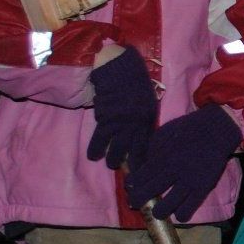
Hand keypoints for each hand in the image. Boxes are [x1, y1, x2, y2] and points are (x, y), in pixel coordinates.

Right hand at [87, 46, 156, 170]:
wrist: (120, 69)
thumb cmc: (133, 81)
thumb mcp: (147, 100)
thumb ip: (144, 117)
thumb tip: (141, 132)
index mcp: (149, 118)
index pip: (148, 142)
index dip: (145, 157)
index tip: (144, 170)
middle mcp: (138, 123)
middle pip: (135, 149)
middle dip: (131, 163)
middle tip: (128, 174)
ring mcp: (122, 122)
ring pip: (118, 147)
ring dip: (113, 158)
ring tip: (111, 164)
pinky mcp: (106, 119)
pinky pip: (100, 138)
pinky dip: (96, 148)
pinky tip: (93, 156)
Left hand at [123, 104, 241, 220]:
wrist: (215, 129)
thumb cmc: (186, 129)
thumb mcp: (162, 134)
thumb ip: (151, 151)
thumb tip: (141, 167)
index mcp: (160, 158)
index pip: (138, 179)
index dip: (131, 186)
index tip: (131, 187)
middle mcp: (172, 172)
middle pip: (147, 194)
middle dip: (138, 201)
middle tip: (136, 203)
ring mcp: (188, 181)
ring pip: (167, 207)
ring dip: (159, 212)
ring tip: (158, 212)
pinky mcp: (203, 187)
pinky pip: (189, 208)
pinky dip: (182, 214)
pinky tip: (179, 213)